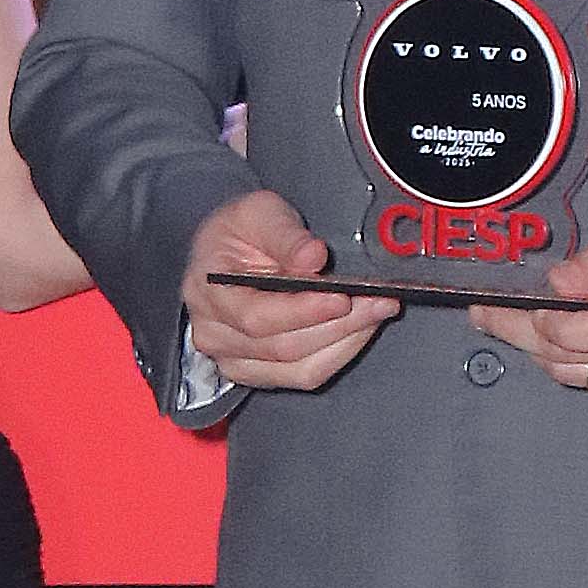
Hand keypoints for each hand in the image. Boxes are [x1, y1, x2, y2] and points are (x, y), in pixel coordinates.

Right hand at [180, 185, 399, 394]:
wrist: (227, 252)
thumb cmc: (241, 231)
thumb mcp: (259, 211)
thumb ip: (285, 234)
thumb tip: (313, 257)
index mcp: (207, 289)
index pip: (257, 317)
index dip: (304, 312)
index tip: (344, 297)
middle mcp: (214, 333)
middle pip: (283, 346)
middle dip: (340, 324)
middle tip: (379, 301)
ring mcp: (233, 359)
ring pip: (299, 367)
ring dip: (346, 341)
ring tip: (377, 311)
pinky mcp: (257, 372)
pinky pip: (304, 375)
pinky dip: (339, 353)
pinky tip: (359, 329)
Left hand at [486, 208, 587, 407]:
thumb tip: (556, 282)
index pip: (587, 331)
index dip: (542, 318)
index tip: (510, 299)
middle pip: (566, 357)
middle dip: (516, 334)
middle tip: (481, 312)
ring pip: (573, 375)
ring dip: (534, 351)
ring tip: (502, 323)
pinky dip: (566, 360)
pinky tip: (549, 337)